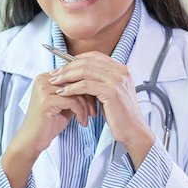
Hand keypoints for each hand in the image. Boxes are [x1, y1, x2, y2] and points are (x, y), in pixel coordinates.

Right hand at [1, 72, 95, 187]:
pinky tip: (81, 121)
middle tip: (94, 110)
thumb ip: (74, 93)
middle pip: (76, 81)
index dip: (87, 87)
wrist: (32, 140)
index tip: (95, 100)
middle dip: (89, 96)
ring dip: (86, 106)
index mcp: (46, 77)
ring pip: (76, 91)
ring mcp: (43, 89)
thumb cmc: (48, 124)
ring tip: (88, 117)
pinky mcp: (47, 100)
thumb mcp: (64, 104)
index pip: (73, 74)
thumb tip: (94, 86)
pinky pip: (73, 101)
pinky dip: (81, 112)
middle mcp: (43, 80)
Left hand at [48, 52, 154, 166]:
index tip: (61, 67)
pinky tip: (62, 92)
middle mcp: (121, 71)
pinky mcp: (112, 92)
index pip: (94, 56)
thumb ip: (99, 81)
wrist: (134, 131)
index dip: (75, 59)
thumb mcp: (109, 93)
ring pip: (85, 71)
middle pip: (87, 61)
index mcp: (121, 69)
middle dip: (67, 67)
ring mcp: (117, 80)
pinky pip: (86, 86)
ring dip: (66, 76)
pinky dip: (72, 88)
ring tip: (55, 83)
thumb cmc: (119, 115)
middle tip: (54, 74)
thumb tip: (77, 75)